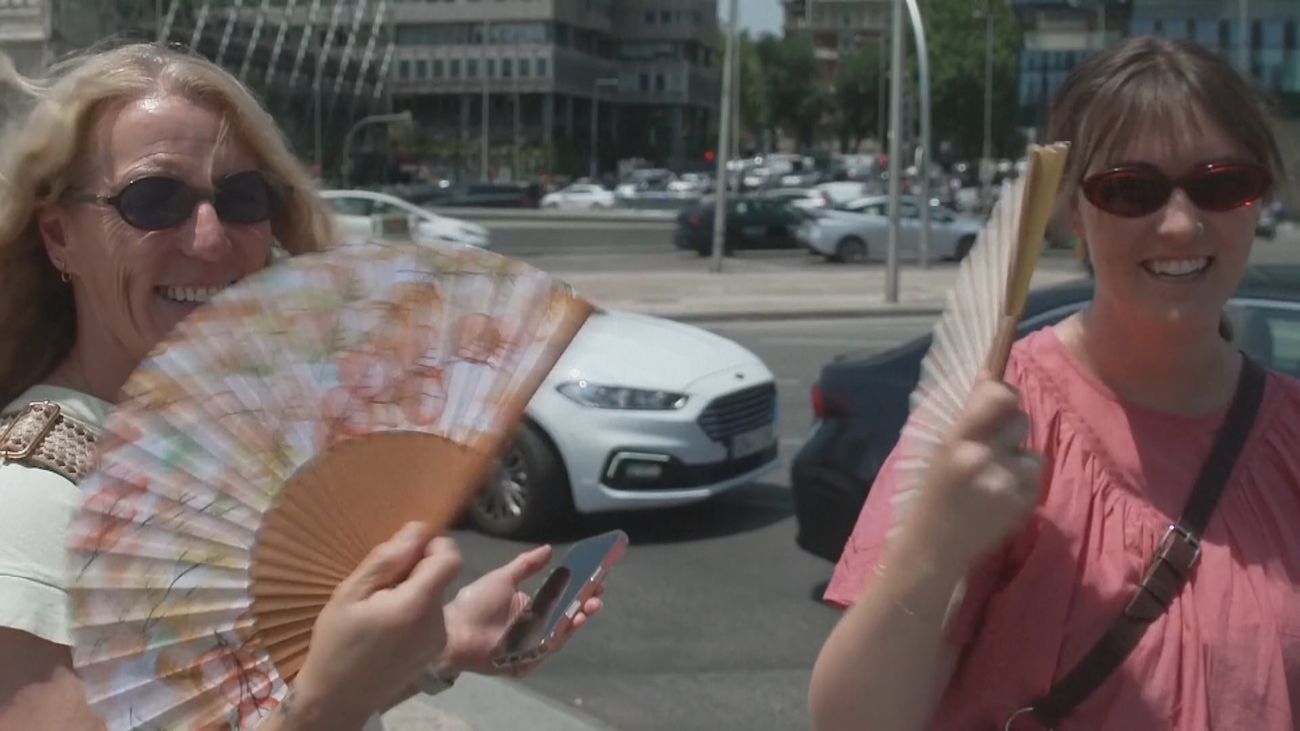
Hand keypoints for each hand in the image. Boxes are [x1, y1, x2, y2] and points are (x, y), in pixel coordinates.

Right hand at [290, 523, 461, 729]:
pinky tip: (388, 623)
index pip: (450, 558)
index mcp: (417, 605)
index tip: (405, 548)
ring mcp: (439, 639)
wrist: (338, 699)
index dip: (434, 544)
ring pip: (435, 594)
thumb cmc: (337, 643)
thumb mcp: (350, 594)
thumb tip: (418, 529)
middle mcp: (438, 622)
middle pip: (440, 576)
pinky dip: (415, 609)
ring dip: (414, 589)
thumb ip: (387, 560)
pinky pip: (431, 615)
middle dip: (415, 569)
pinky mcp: (435, 650)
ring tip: (379, 605)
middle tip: (378, 583)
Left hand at [440, 545, 603, 676]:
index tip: (596, 579)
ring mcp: (531, 645)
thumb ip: (526, 565)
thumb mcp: (503, 578)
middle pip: (566, 617)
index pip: (562, 599)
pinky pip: (545, 650)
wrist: (455, 630)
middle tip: (597, 597)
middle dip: (584, 606)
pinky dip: (557, 638)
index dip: (579, 590)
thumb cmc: (476, 603)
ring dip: (576, 621)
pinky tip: (567, 626)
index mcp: (531, 607)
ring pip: (560, 633)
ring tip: (588, 608)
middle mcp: (535, 626)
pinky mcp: (525, 661)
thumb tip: (549, 549)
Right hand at [901, 375, 1042, 568]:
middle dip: (1011, 428)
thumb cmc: (931, 493)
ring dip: (1018, 459)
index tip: (998, 399)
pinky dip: (1022, 483)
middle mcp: (982, 457)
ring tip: (994, 477)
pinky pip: (1035, 477)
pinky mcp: (1022, 503)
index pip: (996, 397)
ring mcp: (1005, 482)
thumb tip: (989, 374)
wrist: (932, 547)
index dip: (1003, 392)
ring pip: (1031, 451)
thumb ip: (967, 416)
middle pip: (1020, 420)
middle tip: (993, 446)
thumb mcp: (939, 449)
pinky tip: (1001, 496)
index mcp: (956, 440)